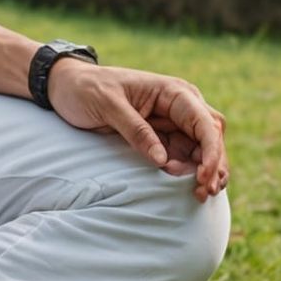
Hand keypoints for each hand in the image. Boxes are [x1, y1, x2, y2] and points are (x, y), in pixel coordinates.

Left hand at [46, 59, 229, 201]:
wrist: (67, 87)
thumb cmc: (86, 89)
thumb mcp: (107, 105)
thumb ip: (135, 130)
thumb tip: (163, 160)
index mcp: (172, 91)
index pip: (205, 122)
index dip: (211, 151)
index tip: (203, 176)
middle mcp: (180, 106)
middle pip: (211, 137)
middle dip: (213, 165)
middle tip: (203, 191)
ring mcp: (173, 123)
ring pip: (203, 150)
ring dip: (205, 171)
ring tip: (198, 194)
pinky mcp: (164, 137)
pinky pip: (186, 156)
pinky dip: (190, 171)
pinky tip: (187, 186)